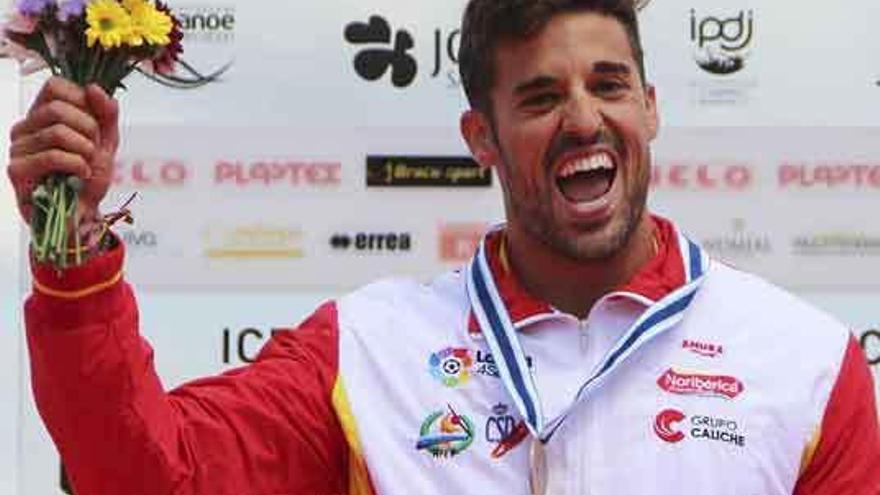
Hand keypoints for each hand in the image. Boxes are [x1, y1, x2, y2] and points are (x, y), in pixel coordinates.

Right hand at [7, 77, 118, 224]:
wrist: (82, 215)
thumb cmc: (88, 177)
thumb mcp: (106, 141)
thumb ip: (106, 113)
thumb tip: (94, 88)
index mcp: (41, 115)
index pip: (54, 86)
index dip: (82, 101)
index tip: (95, 125)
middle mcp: (24, 128)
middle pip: (57, 108)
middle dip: (89, 130)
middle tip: (93, 150)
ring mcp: (17, 148)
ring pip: (56, 132)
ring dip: (85, 150)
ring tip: (88, 165)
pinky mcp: (16, 171)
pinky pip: (51, 156)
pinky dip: (77, 165)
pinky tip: (82, 174)